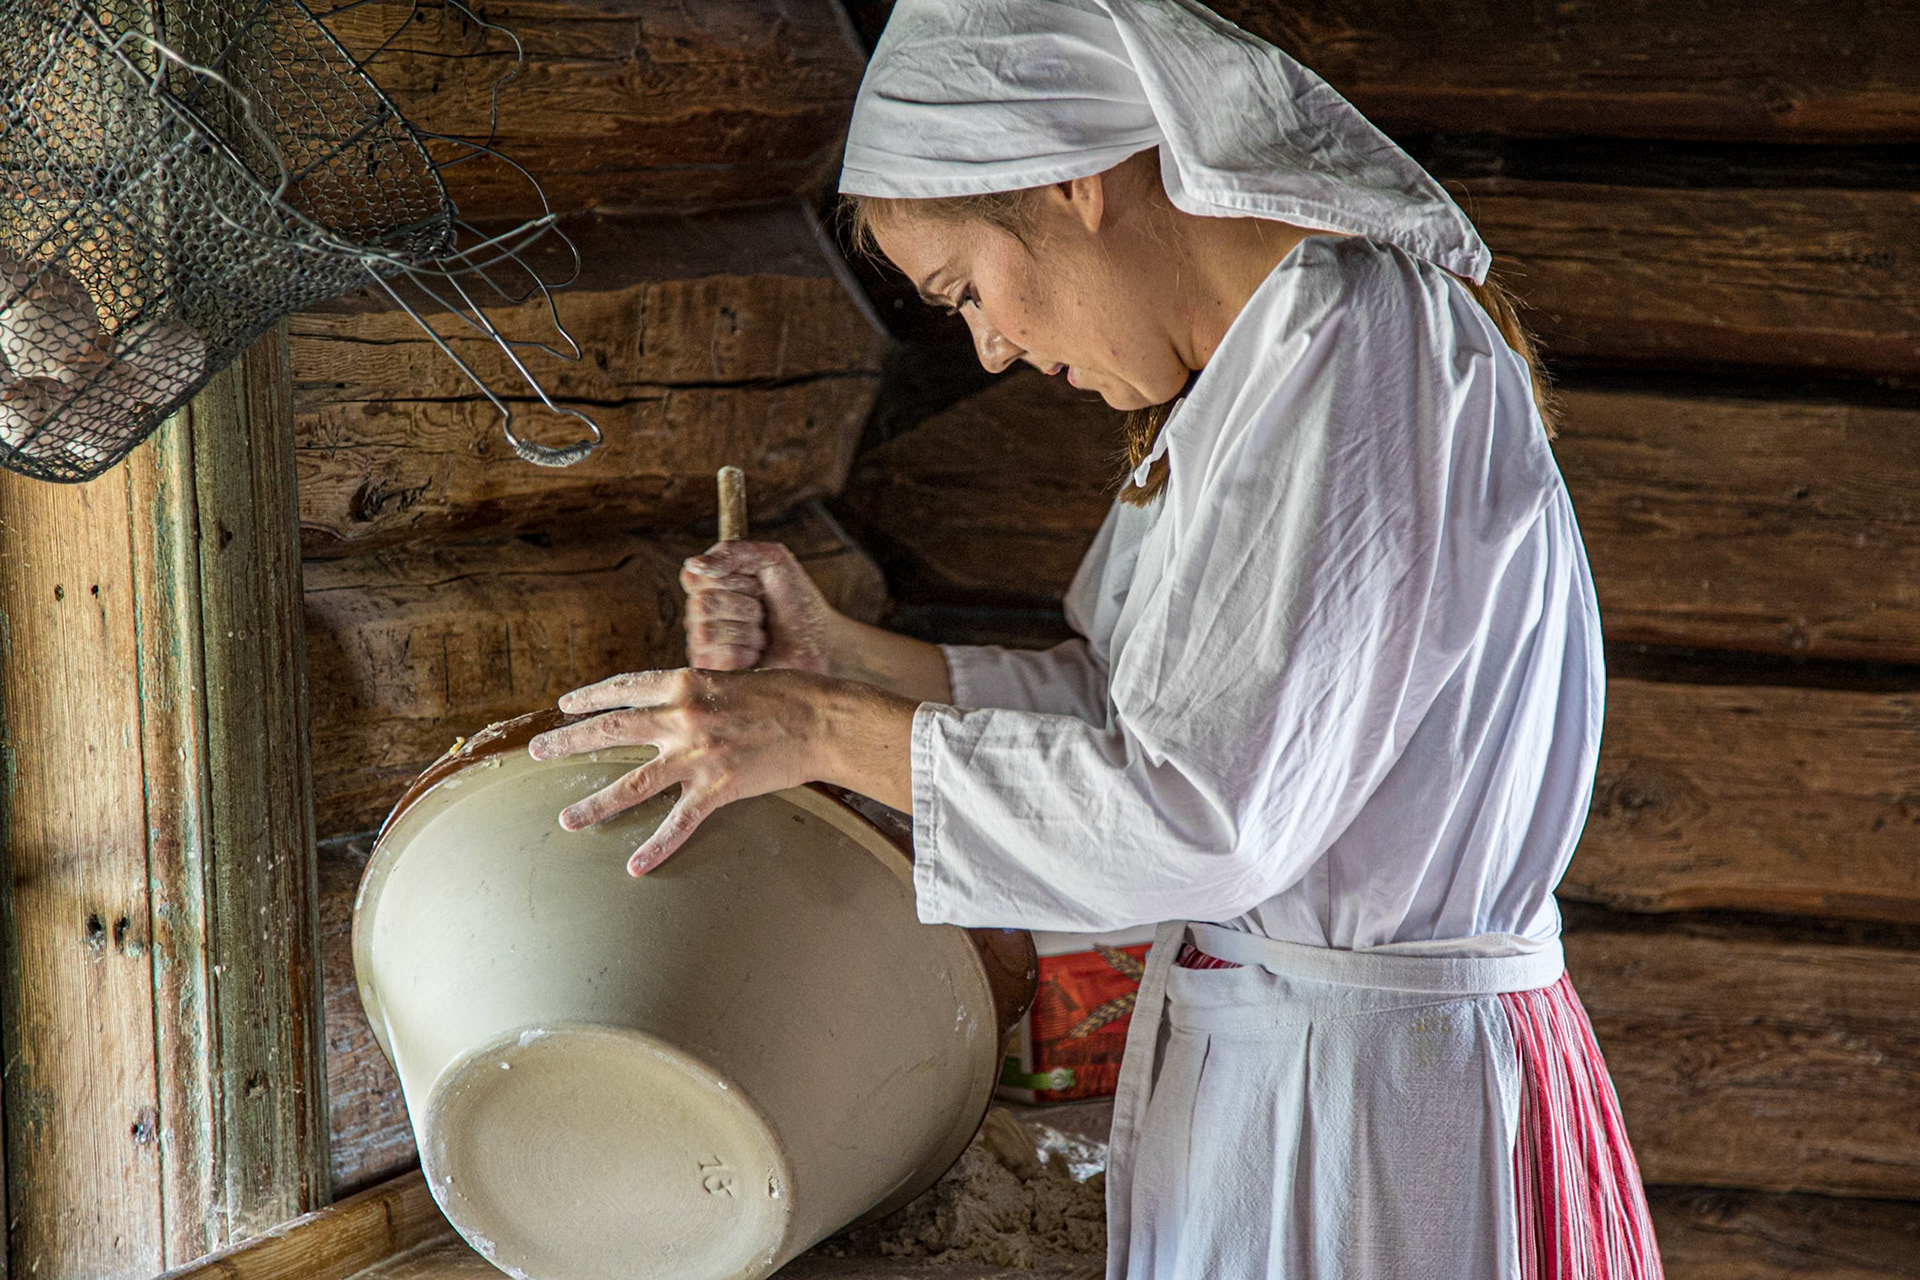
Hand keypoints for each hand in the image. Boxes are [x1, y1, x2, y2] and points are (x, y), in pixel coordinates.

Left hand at [529, 667, 827, 874]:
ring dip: (595, 803)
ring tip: (565, 819)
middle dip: (568, 742)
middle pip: (610, 732)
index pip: (623, 689)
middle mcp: (683, 718)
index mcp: (686, 683)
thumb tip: (678, 703)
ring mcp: (698, 757)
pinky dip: (656, 847)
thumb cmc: (790, 693)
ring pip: (632, 784)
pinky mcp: (718, 789)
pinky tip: (635, 865)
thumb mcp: (735, 678)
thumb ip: (700, 692)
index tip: (566, 705)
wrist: (825, 720)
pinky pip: (678, 823)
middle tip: (537, 751)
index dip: (590, 698)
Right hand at [681, 541, 838, 672]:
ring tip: (762, 634)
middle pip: (705, 604)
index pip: (700, 574)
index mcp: (706, 584)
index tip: (759, 585)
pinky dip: (748, 652)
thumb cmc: (795, 601)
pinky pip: (720, 656)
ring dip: (749, 631)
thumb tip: (693, 564)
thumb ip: (733, 552)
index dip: (738, 579)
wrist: (819, 641)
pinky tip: (757, 653)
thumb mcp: (772, 560)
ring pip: (709, 631)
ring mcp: (701, 644)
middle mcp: (697, 614)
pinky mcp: (713, 672)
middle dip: (748, 607)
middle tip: (764, 613)